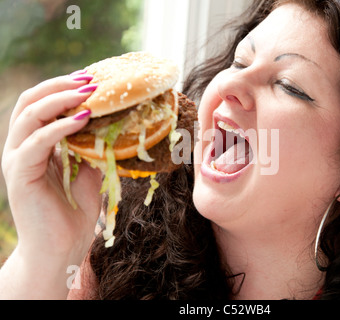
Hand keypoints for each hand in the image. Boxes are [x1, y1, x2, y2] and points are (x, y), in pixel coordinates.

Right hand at [2, 73, 102, 262]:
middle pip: (30, 101)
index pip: (42, 104)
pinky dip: (59, 127)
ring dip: (59, 99)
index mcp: (35, 144)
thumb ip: (91, 147)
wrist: (61, 248)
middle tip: (90, 79)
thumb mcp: (88, 171)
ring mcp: (17, 159)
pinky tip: (83, 118)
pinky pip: (36, 141)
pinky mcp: (19, 173)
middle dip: (59, 85)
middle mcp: (21, 146)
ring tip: (89, 92)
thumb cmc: (74, 211)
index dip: (64, 88)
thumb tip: (111, 124)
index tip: (92, 78)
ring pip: (29, 115)